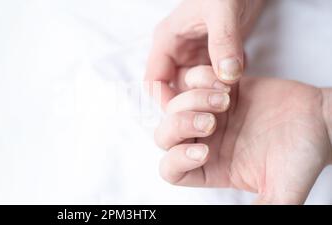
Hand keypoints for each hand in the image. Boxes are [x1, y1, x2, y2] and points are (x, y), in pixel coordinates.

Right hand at [144, 0, 264, 107]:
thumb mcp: (223, 10)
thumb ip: (224, 41)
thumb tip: (227, 76)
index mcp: (166, 42)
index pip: (153, 81)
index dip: (165, 101)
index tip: (186, 115)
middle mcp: (177, 52)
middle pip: (175, 89)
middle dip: (193, 100)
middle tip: (216, 105)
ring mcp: (196, 56)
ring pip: (196, 88)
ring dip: (212, 93)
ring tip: (230, 92)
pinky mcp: (214, 58)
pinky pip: (215, 81)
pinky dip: (226, 84)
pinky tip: (241, 77)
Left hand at [154, 66, 331, 203]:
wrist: (323, 120)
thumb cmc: (304, 157)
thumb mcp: (281, 193)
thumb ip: (262, 209)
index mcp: (212, 168)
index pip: (170, 170)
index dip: (176, 161)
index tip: (204, 152)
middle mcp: (206, 142)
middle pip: (164, 136)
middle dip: (180, 125)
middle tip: (211, 122)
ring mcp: (211, 114)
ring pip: (175, 106)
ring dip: (193, 100)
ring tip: (225, 99)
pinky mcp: (221, 88)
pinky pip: (192, 79)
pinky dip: (201, 78)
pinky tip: (227, 83)